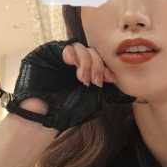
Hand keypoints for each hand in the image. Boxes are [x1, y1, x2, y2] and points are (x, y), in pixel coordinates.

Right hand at [4, 38, 135, 133]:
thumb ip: (104, 87)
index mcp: (85, 71)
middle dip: (97, 66)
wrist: (44, 119)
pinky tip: (74, 67)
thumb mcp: (92, 99)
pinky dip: (73, 55)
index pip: (99, 61)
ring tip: (83, 79)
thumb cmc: (67, 111)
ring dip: (86, 62)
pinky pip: (63, 47)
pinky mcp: (46, 54)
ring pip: (79, 48)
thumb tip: (122, 82)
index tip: (109, 79)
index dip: (106, 68)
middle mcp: (73, 63)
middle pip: (91, 52)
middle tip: (96, 82)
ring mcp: (59, 57)